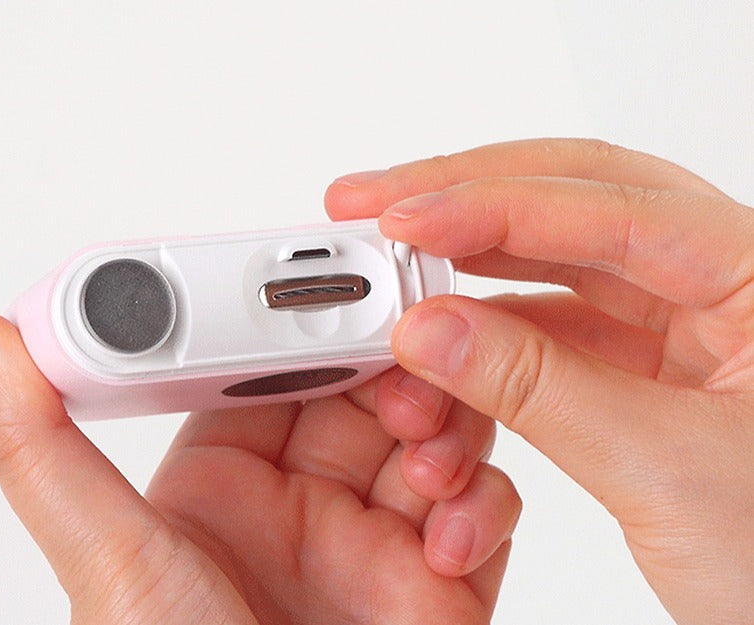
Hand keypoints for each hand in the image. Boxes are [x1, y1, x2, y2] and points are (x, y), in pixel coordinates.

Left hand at [0, 313, 519, 623]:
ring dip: (444, 421)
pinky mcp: (443, 579)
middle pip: (361, 384)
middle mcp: (302, 503)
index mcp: (223, 483)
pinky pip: (485, 505)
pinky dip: (484, 503)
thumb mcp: (109, 561)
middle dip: (390, 359)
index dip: (296, 322)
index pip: (268, 366)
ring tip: (423, 447)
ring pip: (435, 428)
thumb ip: (42, 449)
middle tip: (401, 344)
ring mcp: (377, 538)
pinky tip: (447, 534)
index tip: (317, 281)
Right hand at [326, 138, 753, 624]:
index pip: (610, 205)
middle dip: (465, 198)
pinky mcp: (654, 369)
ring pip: (560, 261)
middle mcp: (722, 281)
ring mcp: (686, 323)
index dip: (490, 205)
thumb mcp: (662, 471)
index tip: (402, 219)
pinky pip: (559, 324)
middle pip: (575, 202)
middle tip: (375, 205)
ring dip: (471, 262)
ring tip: (398, 266)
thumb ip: (536, 389)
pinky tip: (446, 327)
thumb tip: (430, 332)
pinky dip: (494, 326)